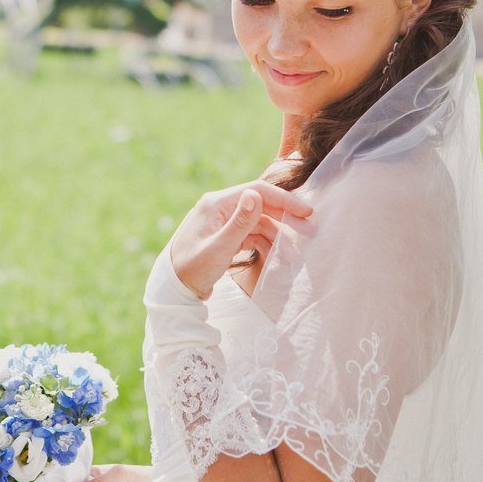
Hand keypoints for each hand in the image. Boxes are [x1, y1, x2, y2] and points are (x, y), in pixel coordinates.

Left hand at [169, 180, 313, 299]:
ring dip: (277, 234)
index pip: (258, 191)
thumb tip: (255, 195)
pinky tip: (277, 256)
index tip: (306, 211)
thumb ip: (240, 222)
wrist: (173, 289)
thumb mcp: (219, 248)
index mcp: (217, 203)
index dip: (284, 200)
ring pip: (258, 222)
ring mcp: (222, 221)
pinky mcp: (224, 235)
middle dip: (285, 217)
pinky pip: (250, 234)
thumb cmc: (193, 268)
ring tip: (294, 252)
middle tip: (309, 229)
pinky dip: (265, 243)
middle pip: (260, 205)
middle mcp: (220, 207)